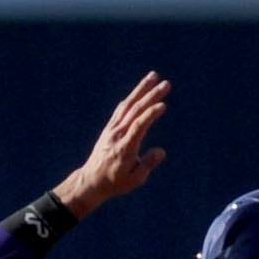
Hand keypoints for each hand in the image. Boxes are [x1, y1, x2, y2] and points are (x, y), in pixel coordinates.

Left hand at [54, 72, 170, 218]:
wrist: (92, 180)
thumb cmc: (115, 182)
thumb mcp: (134, 179)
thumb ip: (147, 164)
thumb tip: (161, 151)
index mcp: (125, 148)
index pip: (138, 126)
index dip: (150, 115)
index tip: (163, 105)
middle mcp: (117, 135)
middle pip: (135, 110)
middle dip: (151, 96)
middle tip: (166, 84)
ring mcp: (112, 129)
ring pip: (128, 105)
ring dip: (141, 90)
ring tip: (154, 76)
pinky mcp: (110, 127)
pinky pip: (121, 109)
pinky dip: (132, 98)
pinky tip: (140, 91)